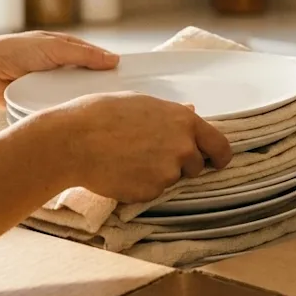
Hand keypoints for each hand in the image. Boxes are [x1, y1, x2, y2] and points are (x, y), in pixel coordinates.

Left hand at [0, 31, 118, 108]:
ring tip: (103, 108)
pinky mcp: (39, 104)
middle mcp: (57, 68)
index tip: (128, 75)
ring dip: (82, 100)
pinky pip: (59, 108)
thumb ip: (83, 54)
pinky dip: (68, 111)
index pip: (92, 57)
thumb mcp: (53, 47)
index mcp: (61, 49)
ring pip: (74, 95)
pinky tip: (80, 116)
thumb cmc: (12, 52)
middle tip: (120, 96)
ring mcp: (49, 87)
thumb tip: (113, 60)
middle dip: (98, 86)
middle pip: (85, 79)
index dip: (108, 65)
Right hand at [43, 92, 232, 202]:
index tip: (215, 162)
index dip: (219, 157)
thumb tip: (190, 112)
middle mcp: (183, 148)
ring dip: (159, 174)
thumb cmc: (102, 114)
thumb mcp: (142, 103)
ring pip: (172, 179)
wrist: (74, 141)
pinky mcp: (151, 192)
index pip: (220, 146)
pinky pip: (153, 191)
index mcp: (185, 122)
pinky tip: (121, 171)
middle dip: (181, 164)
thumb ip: (171, 113)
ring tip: (130, 159)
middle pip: (196, 166)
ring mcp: (168, 172)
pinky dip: (141, 185)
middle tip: (152, 155)